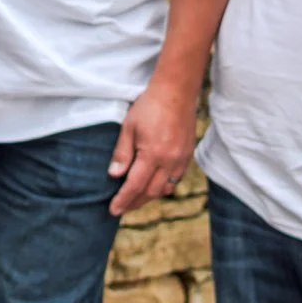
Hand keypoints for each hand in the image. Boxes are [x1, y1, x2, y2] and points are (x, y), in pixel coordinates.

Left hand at [109, 77, 196, 217]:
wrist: (176, 92)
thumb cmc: (149, 106)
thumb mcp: (129, 127)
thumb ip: (122, 153)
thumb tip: (114, 176)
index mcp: (153, 154)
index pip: (135, 185)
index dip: (123, 200)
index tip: (113, 210)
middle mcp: (170, 161)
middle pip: (151, 192)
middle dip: (135, 203)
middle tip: (122, 208)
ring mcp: (181, 159)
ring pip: (165, 188)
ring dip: (150, 196)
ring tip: (135, 199)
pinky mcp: (188, 155)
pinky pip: (176, 178)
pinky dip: (164, 186)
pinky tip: (154, 185)